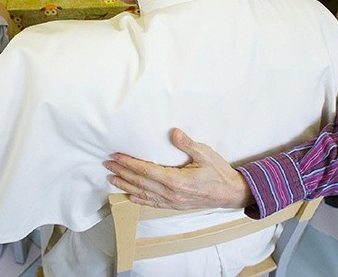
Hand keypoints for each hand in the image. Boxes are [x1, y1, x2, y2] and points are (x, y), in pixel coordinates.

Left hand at [105, 128, 251, 209]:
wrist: (230, 193)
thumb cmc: (218, 172)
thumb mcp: (205, 154)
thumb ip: (187, 144)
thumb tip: (174, 132)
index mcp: (176, 180)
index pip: (146, 171)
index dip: (129, 164)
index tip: (116, 157)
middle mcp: (171, 194)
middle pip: (141, 182)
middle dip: (122, 173)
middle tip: (107, 165)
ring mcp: (172, 201)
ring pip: (143, 194)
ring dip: (126, 186)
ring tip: (112, 179)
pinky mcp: (175, 205)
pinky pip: (153, 203)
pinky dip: (139, 199)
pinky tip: (130, 196)